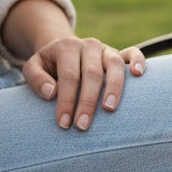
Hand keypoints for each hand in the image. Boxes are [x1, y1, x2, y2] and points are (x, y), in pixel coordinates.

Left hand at [21, 36, 145, 130]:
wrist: (63, 50)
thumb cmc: (48, 66)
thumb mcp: (33, 67)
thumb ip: (36, 78)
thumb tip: (50, 93)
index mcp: (66, 47)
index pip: (68, 76)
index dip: (66, 100)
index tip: (64, 123)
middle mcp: (88, 46)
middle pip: (91, 74)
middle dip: (87, 102)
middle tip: (82, 126)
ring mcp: (105, 49)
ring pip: (114, 65)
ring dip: (113, 88)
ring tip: (108, 109)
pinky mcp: (119, 53)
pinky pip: (133, 53)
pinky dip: (138, 61)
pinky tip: (138, 75)